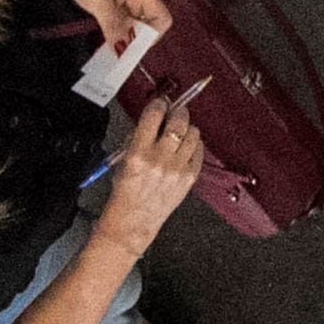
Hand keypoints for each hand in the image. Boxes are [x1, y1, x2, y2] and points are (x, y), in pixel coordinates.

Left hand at [52, 0, 172, 56]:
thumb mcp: (98, 0)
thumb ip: (112, 25)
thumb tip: (122, 50)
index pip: (163, 19)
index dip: (152, 36)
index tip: (132, 47)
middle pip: (150, 27)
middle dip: (136, 42)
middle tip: (117, 54)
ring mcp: (129, 3)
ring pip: (136, 28)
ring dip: (125, 40)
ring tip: (109, 52)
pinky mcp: (117, 7)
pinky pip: (123, 26)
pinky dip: (116, 35)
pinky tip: (104, 42)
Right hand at [104, 92, 207, 247]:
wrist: (133, 220)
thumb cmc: (125, 192)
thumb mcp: (123, 160)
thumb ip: (138, 137)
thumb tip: (155, 116)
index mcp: (138, 154)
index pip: (154, 115)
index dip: (159, 104)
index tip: (161, 102)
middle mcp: (160, 160)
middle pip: (179, 121)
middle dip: (178, 112)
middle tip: (175, 112)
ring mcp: (177, 169)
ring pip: (193, 133)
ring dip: (187, 128)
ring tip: (180, 132)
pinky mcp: (190, 177)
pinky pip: (199, 150)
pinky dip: (194, 145)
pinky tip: (185, 148)